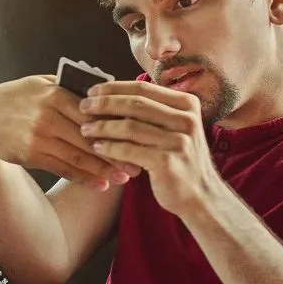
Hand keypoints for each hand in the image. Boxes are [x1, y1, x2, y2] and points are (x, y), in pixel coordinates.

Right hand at [0, 74, 137, 189]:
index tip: (139, 133)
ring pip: (79, 156)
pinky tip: (101, 185)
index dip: (117, 124)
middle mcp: (47, 116)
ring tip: (125, 178)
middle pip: (90, 137)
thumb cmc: (15, 98)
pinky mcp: (31, 155)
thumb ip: (71, 88)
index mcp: (54, 94)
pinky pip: (63, 168)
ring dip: (104, 169)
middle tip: (140, 162)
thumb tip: (108, 92)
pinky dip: (84, 178)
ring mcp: (38, 137)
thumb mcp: (41, 84)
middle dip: (117, 151)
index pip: (93, 111)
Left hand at [79, 81, 225, 216]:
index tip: (92, 91)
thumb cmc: (178, 158)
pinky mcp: (168, 162)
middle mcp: (186, 119)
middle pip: (135, 104)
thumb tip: (108, 94)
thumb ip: (150, 111)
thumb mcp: (172, 128)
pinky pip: (129, 150)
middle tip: (83, 107)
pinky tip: (97, 147)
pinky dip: (110, 147)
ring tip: (85, 129)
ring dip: (102, 126)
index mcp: (187, 104)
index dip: (114, 88)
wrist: (200, 195)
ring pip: (130, 126)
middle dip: (104, 104)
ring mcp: (179, 141)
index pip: (143, 88)